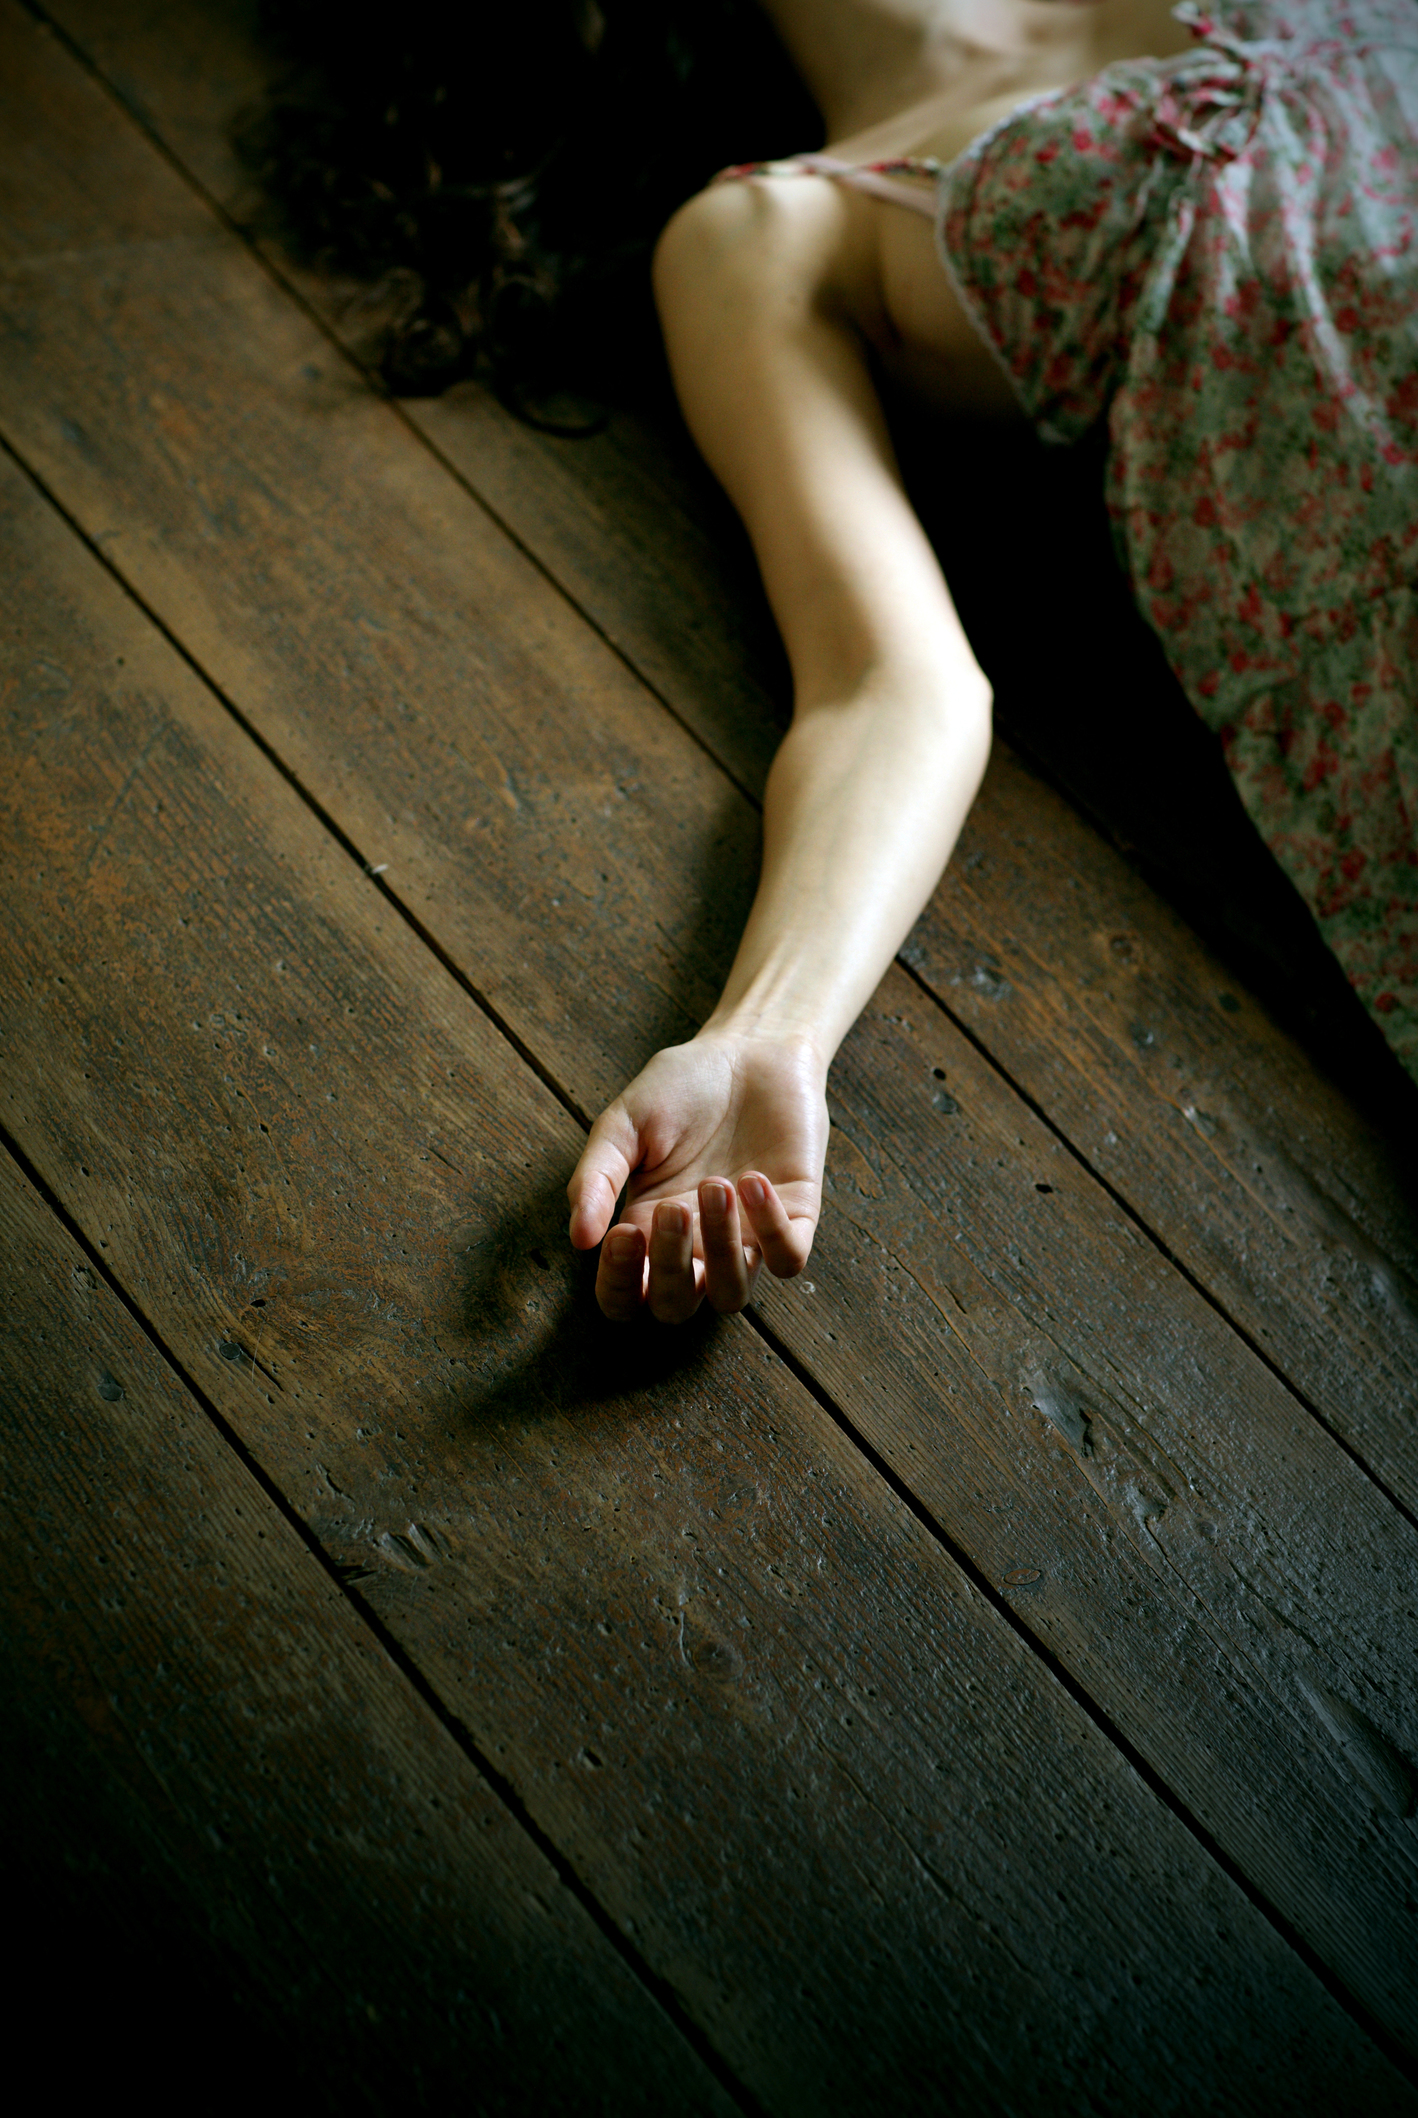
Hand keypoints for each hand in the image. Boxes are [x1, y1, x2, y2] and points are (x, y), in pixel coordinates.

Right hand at [567, 1031, 827, 1321]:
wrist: (751, 1047)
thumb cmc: (682, 1087)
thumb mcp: (623, 1125)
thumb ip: (596, 1178)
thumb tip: (578, 1239)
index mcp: (646, 1230)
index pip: (625, 1295)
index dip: (619, 1283)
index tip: (621, 1234)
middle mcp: (695, 1247)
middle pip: (675, 1307)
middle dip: (670, 1266)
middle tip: (672, 1209)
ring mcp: (747, 1238)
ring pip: (731, 1295)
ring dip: (721, 1249)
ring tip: (717, 1185)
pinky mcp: (795, 1218)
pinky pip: (787, 1259)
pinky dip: (771, 1231)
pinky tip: (753, 1180)